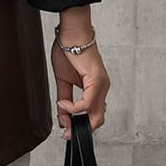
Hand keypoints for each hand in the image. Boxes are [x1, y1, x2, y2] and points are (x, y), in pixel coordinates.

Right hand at [51, 23, 109, 139]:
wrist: (71, 33)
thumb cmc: (68, 50)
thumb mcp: (63, 80)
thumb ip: (65, 100)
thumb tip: (63, 118)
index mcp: (96, 88)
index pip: (94, 114)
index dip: (80, 125)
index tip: (65, 129)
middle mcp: (102, 88)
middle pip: (98, 119)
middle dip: (82, 129)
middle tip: (66, 132)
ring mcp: (102, 85)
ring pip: (95, 114)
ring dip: (76, 118)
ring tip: (62, 114)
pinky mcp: (97, 80)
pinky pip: (87, 103)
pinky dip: (74, 107)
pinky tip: (63, 102)